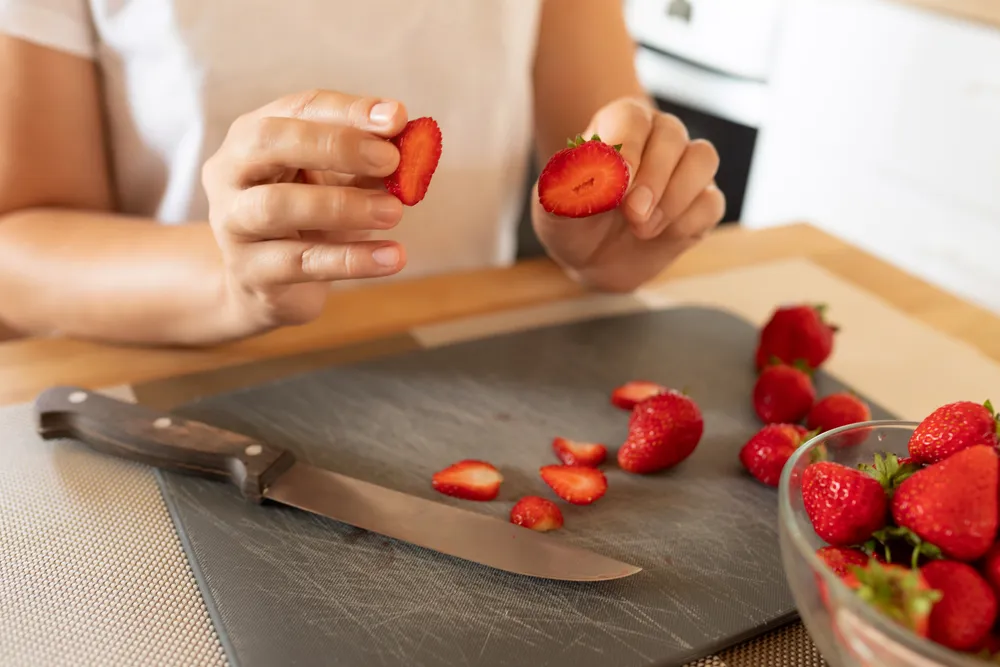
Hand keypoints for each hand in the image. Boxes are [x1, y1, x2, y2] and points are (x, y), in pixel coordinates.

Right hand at [201, 89, 409, 334]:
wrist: (266, 287)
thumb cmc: (307, 221)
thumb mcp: (336, 183)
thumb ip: (368, 163)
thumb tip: (412, 145)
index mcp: (253, 136)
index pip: (298, 107)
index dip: (348, 110)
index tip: (397, 118)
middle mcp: (230, 172)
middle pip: (270, 142)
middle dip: (336, 145)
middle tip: (391, 160)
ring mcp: (231, 223)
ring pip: (277, 206)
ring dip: (344, 206)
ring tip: (394, 212)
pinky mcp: (248, 273)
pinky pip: (301, 263)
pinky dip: (352, 260)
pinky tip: (392, 256)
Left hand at [532, 96, 724, 291]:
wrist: (591, 260)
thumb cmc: (572, 221)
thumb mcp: (554, 209)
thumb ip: (565, 189)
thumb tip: (591, 176)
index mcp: (618, 126)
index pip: (631, 118)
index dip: (628, 146)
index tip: (618, 182)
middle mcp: (657, 139)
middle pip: (672, 134)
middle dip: (653, 177)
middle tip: (631, 213)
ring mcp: (684, 170)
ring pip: (702, 159)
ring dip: (675, 197)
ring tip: (642, 229)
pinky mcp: (702, 203)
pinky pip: (711, 202)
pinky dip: (688, 222)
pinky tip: (658, 237)